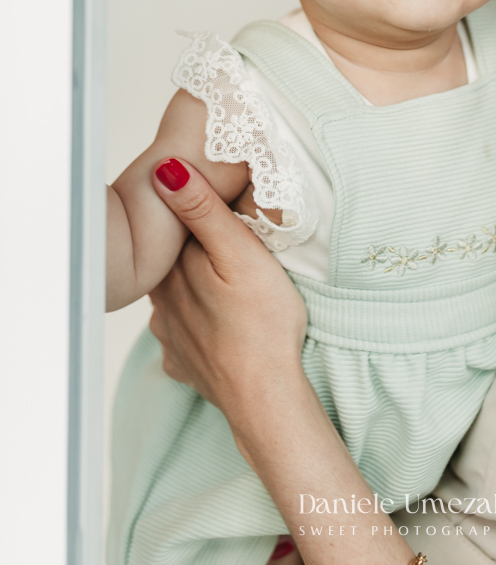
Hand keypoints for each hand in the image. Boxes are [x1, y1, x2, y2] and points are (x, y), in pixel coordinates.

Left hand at [148, 158, 306, 422]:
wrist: (265, 395)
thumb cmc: (261, 321)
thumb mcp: (240, 251)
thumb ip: (202, 209)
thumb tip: (165, 169)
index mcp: (173, 270)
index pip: (174, 228)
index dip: (193, 213)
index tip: (220, 209)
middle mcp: (162, 302)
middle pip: (173, 263)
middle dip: (191, 251)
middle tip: (225, 246)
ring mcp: (171, 336)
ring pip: (176, 298)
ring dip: (192, 288)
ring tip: (222, 283)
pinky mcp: (184, 363)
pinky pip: (184, 335)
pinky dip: (196, 326)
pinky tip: (215, 323)